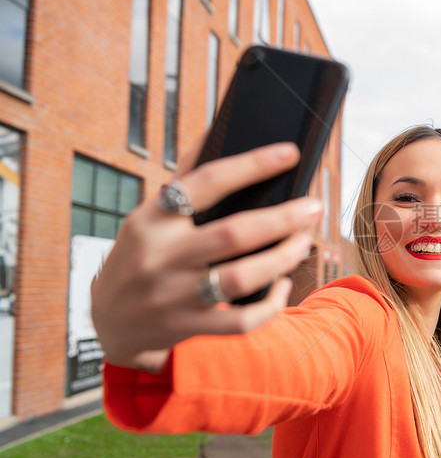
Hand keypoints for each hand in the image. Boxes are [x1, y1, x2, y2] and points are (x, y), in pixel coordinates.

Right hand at [91, 142, 322, 371]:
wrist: (109, 324)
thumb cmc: (140, 256)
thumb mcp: (149, 217)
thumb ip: (185, 179)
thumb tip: (215, 130)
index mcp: (152, 219)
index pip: (206, 183)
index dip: (252, 165)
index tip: (290, 153)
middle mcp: (161, 256)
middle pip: (233, 234)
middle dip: (282, 219)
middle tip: (313, 208)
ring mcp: (173, 295)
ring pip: (239, 278)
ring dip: (281, 259)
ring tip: (303, 243)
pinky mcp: (187, 327)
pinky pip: (239, 322)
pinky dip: (270, 305)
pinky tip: (282, 285)